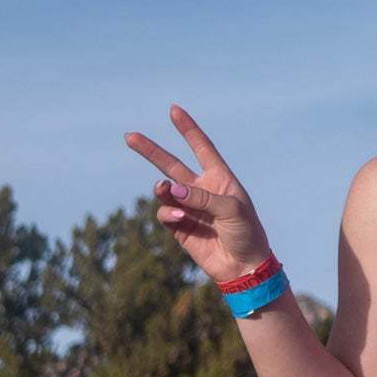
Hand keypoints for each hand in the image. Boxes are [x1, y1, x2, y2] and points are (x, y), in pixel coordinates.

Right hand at [124, 105, 273, 283]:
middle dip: (150, 151)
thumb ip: (201, 196)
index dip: (187, 129)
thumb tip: (170, 189)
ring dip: (161, 188)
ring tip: (164, 190)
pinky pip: (164, 213)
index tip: (173, 109)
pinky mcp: (179, 228)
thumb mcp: (231, 209)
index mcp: (219, 178)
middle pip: (170, 164)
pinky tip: (180, 219)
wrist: (243, 267)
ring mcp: (188, 208)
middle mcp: (201, 190)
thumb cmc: (246, 233)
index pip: (201, 147)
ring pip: (164, 190)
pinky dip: (168, 212)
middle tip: (129, 136)